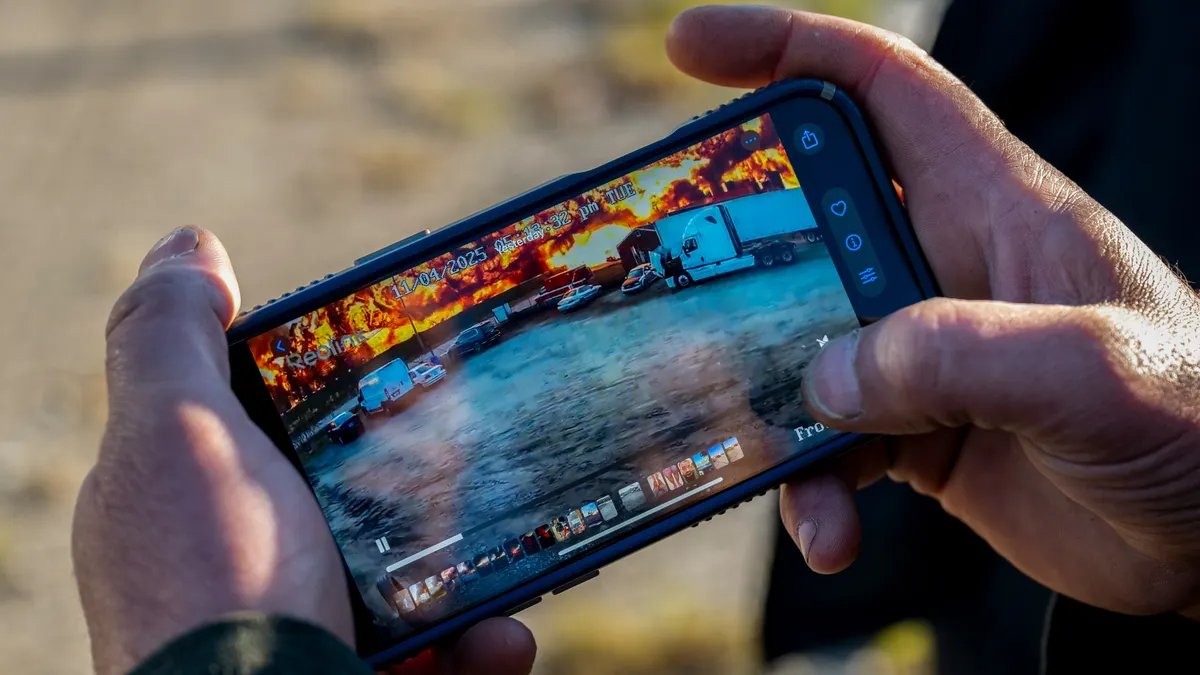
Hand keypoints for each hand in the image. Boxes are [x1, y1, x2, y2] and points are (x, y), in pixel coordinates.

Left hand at [73, 227, 536, 673]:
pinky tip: (500, 638)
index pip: (284, 412)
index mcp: (203, 494)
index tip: (422, 355)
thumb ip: (174, 337)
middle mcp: (252, 563)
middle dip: (441, 475)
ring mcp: (309, 627)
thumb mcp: (176, 436)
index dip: (351, 381)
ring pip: (421, 574)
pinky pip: (444, 653)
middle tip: (498, 452)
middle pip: (369, 491)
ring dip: (485, 562)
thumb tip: (188, 244)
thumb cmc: (211, 583)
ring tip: (528, 557)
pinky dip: (483, 644)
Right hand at [668, 6, 1199, 616]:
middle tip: (667, 284)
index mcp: (990, 207)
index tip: (692, 47)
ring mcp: (923, 353)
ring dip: (765, 409)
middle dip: (730, 250)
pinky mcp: (916, 431)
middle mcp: (941, 267)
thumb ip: (961, 353)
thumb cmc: (1196, 425)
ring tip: (767, 462)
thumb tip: (829, 378)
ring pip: (799, 350)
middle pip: (805, 222)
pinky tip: (830, 533)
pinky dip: (812, 490)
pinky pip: (828, 445)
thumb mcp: (1095, 369)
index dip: (786, 50)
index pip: (879, 90)